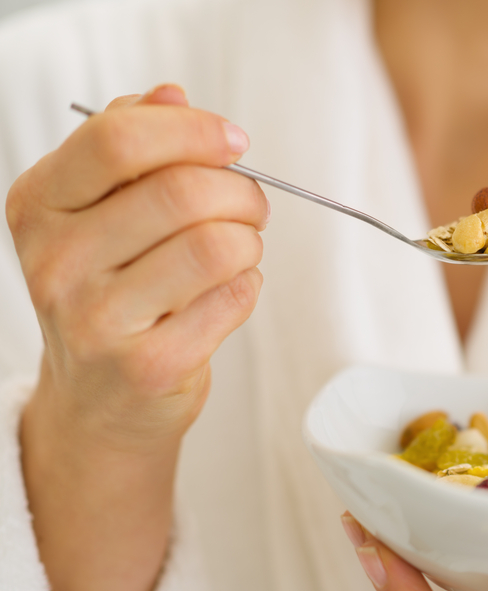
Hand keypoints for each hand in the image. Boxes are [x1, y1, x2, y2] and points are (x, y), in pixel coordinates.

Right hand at [7, 84, 267, 590]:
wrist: (100, 402)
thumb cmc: (111, 293)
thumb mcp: (99, 212)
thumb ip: (131, 148)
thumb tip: (171, 94)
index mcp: (39, 206)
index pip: (118, 137)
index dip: (193, 130)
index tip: (233, 140)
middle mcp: (56, 261)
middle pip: (183, 191)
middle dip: (241, 192)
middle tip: (252, 206)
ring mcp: (98, 319)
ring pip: (216, 245)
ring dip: (248, 241)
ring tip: (239, 251)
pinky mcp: (149, 365)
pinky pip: (234, 297)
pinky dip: (249, 286)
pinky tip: (229, 292)